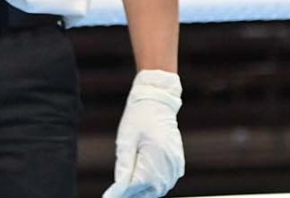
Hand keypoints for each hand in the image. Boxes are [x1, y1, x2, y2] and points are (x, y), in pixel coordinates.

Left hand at [103, 70, 183, 197]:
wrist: (157, 101)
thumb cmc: (138, 118)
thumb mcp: (125, 140)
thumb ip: (123, 167)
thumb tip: (117, 189)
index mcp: (155, 155)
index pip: (138, 185)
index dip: (124, 193)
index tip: (111, 197)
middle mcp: (169, 162)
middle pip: (151, 190)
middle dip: (135, 194)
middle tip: (120, 192)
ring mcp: (176, 163)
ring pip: (160, 188)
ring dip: (146, 190)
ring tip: (131, 187)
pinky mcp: (178, 161)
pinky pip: (168, 180)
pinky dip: (157, 184)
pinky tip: (146, 180)